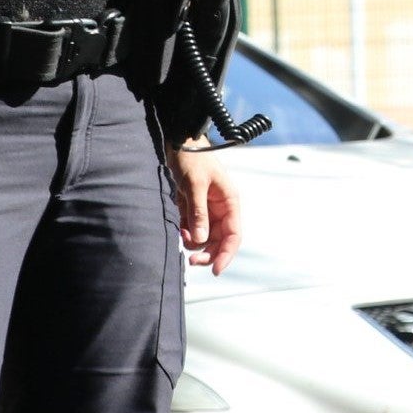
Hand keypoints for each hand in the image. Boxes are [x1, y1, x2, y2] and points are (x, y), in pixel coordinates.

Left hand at [170, 149, 241, 275]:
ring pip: (205, 237)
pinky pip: (193, 229)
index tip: (215, 270)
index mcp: (229, 201)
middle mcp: (221, 208)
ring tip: (182, 234)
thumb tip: (202, 241)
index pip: (233, 235)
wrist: (178, 142)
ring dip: (195, 242)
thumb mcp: (195, 185)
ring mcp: (207, 209)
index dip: (226, 254)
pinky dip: (187, 233)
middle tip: (190, 261)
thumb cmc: (192, 159)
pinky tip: (180, 229)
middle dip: (208, 253)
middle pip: (220, 240)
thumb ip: (199, 213)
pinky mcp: (193, 208)